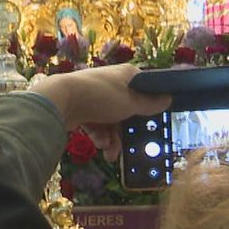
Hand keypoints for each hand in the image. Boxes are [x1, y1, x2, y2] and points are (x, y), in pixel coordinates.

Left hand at [31, 65, 170, 159]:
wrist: (60, 101)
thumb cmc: (101, 98)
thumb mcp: (131, 103)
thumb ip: (150, 104)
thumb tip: (168, 99)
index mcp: (126, 75)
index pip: (145, 88)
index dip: (151, 104)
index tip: (156, 120)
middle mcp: (111, 83)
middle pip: (128, 109)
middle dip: (128, 131)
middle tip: (132, 147)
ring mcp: (95, 96)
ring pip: (112, 121)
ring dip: (113, 139)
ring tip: (111, 153)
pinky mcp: (82, 108)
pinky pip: (97, 124)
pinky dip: (100, 136)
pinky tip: (101, 146)